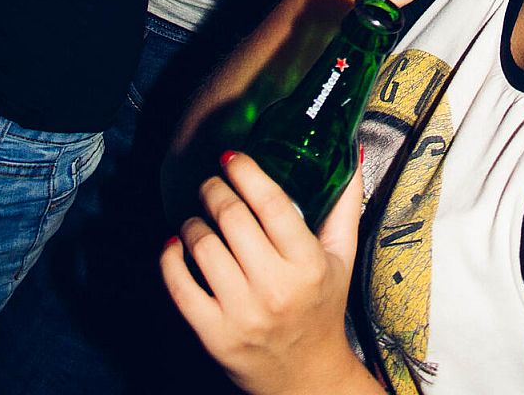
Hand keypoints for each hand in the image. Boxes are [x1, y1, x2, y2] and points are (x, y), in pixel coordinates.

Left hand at [161, 151, 369, 394]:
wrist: (305, 377)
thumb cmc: (322, 309)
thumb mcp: (342, 257)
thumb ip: (345, 204)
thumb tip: (352, 152)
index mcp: (308, 264)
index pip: (272, 204)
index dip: (247, 173)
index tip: (231, 157)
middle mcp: (275, 288)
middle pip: (232, 220)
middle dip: (214, 191)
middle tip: (211, 184)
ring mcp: (242, 314)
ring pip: (204, 248)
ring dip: (193, 222)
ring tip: (197, 216)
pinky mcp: (215, 336)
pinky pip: (180, 288)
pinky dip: (170, 259)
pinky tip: (175, 244)